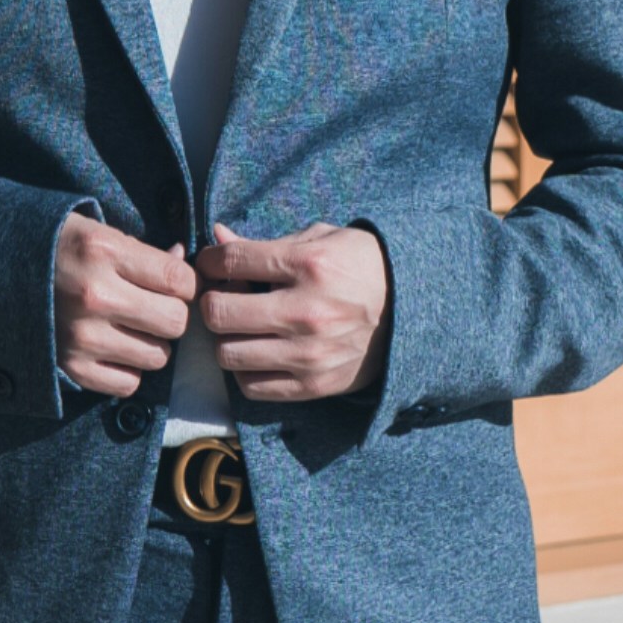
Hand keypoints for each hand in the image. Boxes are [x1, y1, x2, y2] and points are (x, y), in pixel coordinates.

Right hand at [53, 211, 195, 399]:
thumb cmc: (56, 247)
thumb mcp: (97, 232)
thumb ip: (143, 251)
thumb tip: (182, 263)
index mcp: (104, 252)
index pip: (180, 279)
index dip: (186, 283)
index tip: (172, 282)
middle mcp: (95, 295)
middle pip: (175, 321)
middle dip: (173, 313)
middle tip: (155, 306)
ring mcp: (82, 336)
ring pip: (158, 356)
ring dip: (153, 343)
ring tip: (132, 327)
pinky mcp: (71, 368)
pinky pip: (129, 383)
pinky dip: (129, 369)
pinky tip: (115, 348)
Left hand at [196, 223, 389, 403]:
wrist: (413, 307)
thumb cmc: (360, 265)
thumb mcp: (318, 239)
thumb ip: (263, 242)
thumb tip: (217, 235)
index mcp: (308, 265)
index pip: (230, 261)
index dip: (209, 261)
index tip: (212, 264)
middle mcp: (306, 312)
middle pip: (218, 313)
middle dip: (211, 302)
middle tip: (224, 298)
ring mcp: (310, 353)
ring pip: (228, 355)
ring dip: (226, 339)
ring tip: (241, 328)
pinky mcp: (315, 384)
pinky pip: (253, 387)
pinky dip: (245, 371)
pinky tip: (258, 353)